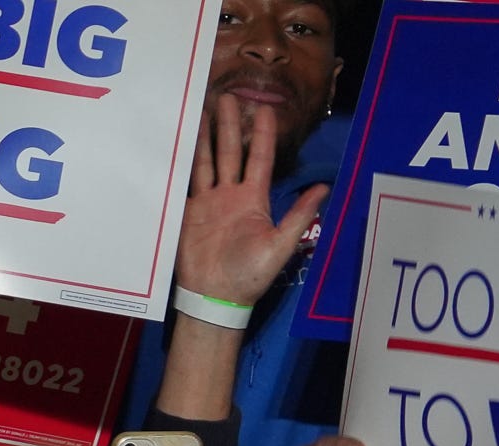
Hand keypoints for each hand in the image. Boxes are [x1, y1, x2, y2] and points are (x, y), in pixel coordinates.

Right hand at [176, 95, 328, 307]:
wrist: (215, 297)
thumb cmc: (250, 274)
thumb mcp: (280, 245)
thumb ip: (298, 214)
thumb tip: (324, 186)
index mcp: (253, 198)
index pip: (258, 158)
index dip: (261, 134)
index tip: (264, 107)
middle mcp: (230, 195)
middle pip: (229, 152)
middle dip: (229, 125)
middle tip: (226, 97)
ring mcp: (206, 203)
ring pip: (204, 162)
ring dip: (201, 138)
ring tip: (197, 112)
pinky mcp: (186, 214)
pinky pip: (182, 184)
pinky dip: (178, 165)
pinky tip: (174, 146)